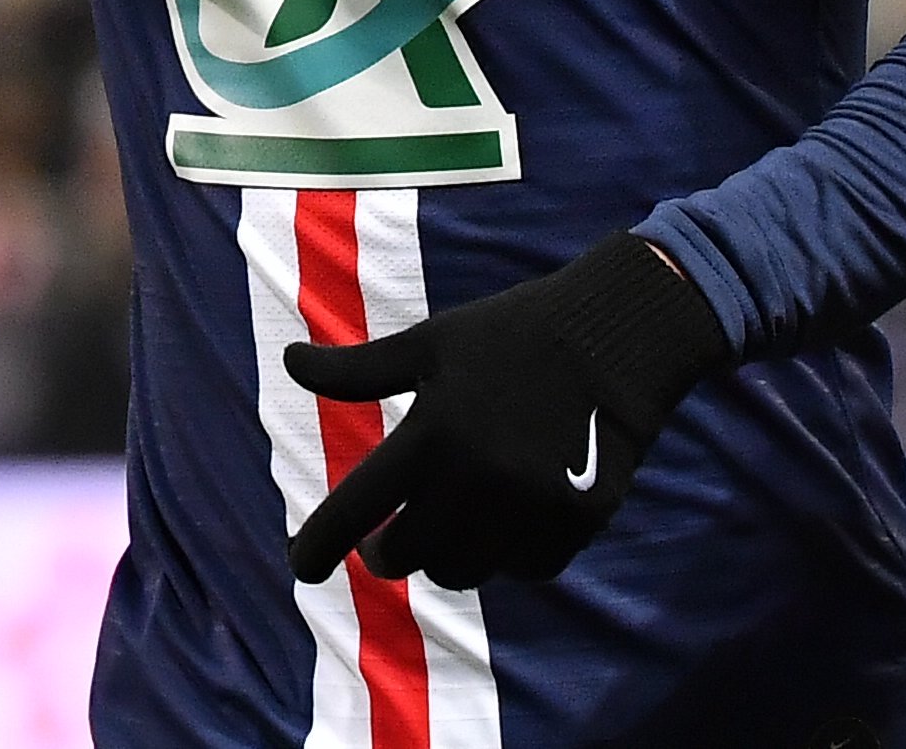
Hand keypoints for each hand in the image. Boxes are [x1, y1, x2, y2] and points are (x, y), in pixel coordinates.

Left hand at [283, 235, 729, 589]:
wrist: (616, 334)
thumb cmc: (510, 335)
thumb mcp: (429, 343)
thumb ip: (357, 369)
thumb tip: (289, 359)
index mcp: (431, 435)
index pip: (355, 512)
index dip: (317, 547)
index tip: (301, 567)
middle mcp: (477, 480)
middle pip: (407, 557)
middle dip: (386, 553)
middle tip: (384, 541)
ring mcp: (529, 507)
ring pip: (462, 572)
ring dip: (442, 558)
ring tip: (443, 530)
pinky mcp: (575, 523)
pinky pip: (522, 570)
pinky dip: (503, 557)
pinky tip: (500, 526)